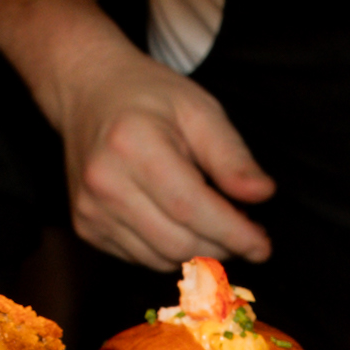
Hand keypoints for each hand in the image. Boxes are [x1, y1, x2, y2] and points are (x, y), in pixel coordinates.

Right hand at [51, 57, 275, 268]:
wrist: (89, 91)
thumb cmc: (150, 96)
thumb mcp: (199, 110)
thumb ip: (231, 156)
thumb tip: (262, 195)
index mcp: (132, 144)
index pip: (191, 207)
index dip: (233, 233)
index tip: (263, 246)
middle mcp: (104, 182)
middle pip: (177, 241)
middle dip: (222, 247)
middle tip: (248, 233)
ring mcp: (90, 209)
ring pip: (161, 258)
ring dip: (199, 252)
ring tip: (218, 225)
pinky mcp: (86, 226)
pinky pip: (141, 258)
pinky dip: (170, 251)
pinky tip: (182, 225)